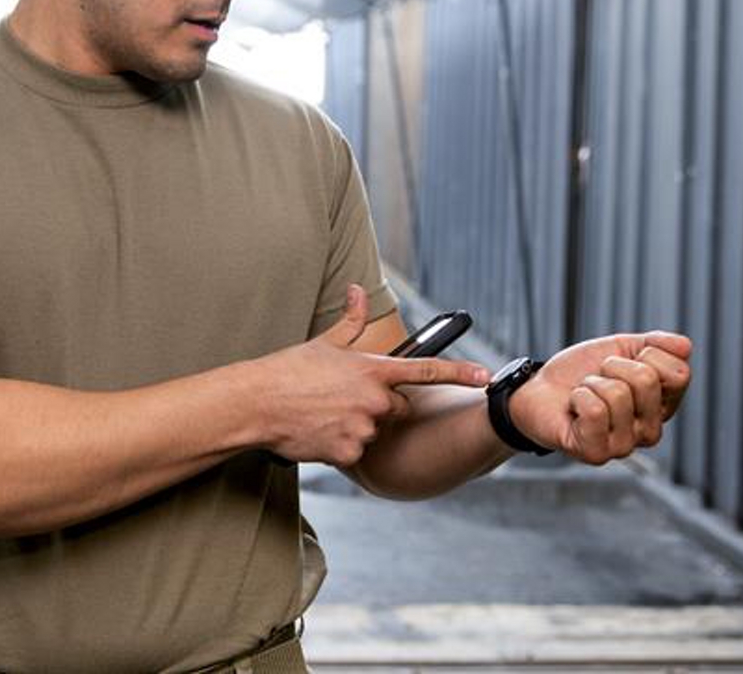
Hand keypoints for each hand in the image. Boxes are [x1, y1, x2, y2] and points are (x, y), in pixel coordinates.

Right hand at [255, 285, 490, 465]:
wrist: (256, 402)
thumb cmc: (288, 369)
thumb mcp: (324, 342)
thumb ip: (351, 319)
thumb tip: (359, 290)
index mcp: (372, 369)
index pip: (425, 370)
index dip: (459, 372)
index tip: (486, 376)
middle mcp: (374, 399)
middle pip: (396, 409)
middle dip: (376, 406)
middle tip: (341, 399)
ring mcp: (362, 427)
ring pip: (373, 432)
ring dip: (354, 426)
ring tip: (322, 414)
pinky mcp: (348, 451)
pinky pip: (354, 452)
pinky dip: (339, 445)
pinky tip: (317, 432)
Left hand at [508, 331, 692, 464]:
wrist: (537, 389)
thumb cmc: (580, 372)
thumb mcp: (619, 348)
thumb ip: (655, 344)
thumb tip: (685, 345)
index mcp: (663, 405)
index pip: (680, 372)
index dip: (645, 354)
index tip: (623, 362)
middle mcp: (650, 430)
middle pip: (647, 379)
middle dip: (613, 366)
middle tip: (598, 378)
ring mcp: (625, 446)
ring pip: (618, 394)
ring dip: (591, 383)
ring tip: (585, 394)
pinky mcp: (597, 454)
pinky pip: (595, 411)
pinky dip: (578, 398)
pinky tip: (574, 409)